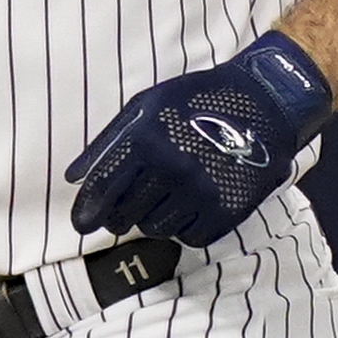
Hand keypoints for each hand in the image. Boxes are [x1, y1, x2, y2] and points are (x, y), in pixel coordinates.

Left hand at [63, 31, 331, 244]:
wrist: (264, 102)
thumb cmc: (196, 100)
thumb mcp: (146, 107)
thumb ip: (107, 143)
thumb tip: (73, 179)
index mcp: (148, 140)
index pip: (104, 188)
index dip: (88, 210)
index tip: (82, 223)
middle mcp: (173, 168)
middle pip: (125, 216)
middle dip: (121, 213)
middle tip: (131, 201)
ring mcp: (201, 192)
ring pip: (155, 229)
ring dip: (153, 218)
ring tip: (168, 193)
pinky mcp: (227, 210)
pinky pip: (189, 236)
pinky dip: (185, 226)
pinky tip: (192, 203)